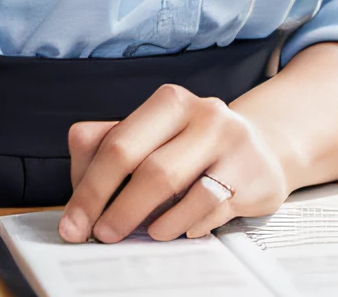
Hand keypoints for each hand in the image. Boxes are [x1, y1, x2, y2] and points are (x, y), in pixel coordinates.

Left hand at [59, 82, 288, 244]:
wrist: (264, 148)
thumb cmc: (196, 146)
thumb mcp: (157, 136)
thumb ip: (113, 147)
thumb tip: (79, 193)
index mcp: (168, 101)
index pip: (113, 142)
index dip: (88, 187)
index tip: (73, 222)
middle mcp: (201, 114)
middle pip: (141, 164)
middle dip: (111, 206)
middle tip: (99, 235)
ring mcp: (230, 144)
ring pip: (173, 187)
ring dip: (147, 220)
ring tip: (140, 234)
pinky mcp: (252, 176)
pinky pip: (206, 209)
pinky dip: (183, 226)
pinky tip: (176, 230)